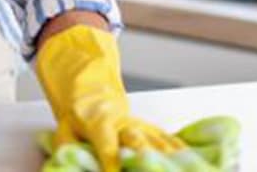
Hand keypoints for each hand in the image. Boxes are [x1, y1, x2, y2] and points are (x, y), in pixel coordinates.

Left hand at [36, 25, 186, 171]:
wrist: (91, 92)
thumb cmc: (78, 115)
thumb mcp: (64, 129)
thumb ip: (66, 147)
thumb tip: (70, 163)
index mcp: (99, 122)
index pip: (107, 146)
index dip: (111, 164)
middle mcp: (124, 123)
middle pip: (139, 140)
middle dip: (146, 158)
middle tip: (152, 169)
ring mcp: (141, 125)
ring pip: (158, 141)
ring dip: (169, 158)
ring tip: (182, 168)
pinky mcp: (152, 128)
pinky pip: (169, 140)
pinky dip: (181, 151)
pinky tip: (193, 161)